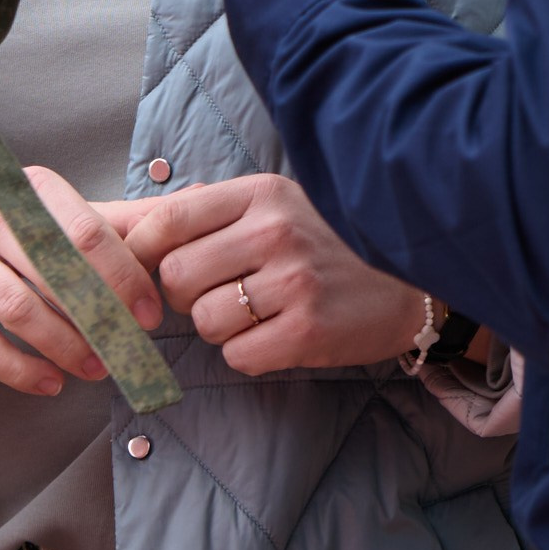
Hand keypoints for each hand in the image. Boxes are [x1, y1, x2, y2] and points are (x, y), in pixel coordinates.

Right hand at [0, 167, 163, 395]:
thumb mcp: (43, 204)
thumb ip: (110, 218)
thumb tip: (184, 212)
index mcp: (26, 188)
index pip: (85, 231)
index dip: (124, 276)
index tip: (150, 312)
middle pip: (53, 273)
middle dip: (98, 318)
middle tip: (129, 349)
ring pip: (17, 311)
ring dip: (63, 348)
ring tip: (95, 369)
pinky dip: (18, 370)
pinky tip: (49, 382)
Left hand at [107, 173, 422, 372]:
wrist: (413, 281)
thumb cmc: (332, 241)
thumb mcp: (279, 203)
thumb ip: (215, 209)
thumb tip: (135, 223)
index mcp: (262, 192)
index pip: (169, 219)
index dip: (142, 251)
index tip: (143, 270)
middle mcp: (275, 230)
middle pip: (178, 276)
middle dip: (187, 297)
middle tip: (219, 295)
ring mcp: (293, 281)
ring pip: (206, 322)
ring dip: (221, 329)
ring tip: (256, 315)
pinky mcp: (308, 330)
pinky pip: (239, 356)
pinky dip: (250, 354)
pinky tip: (279, 335)